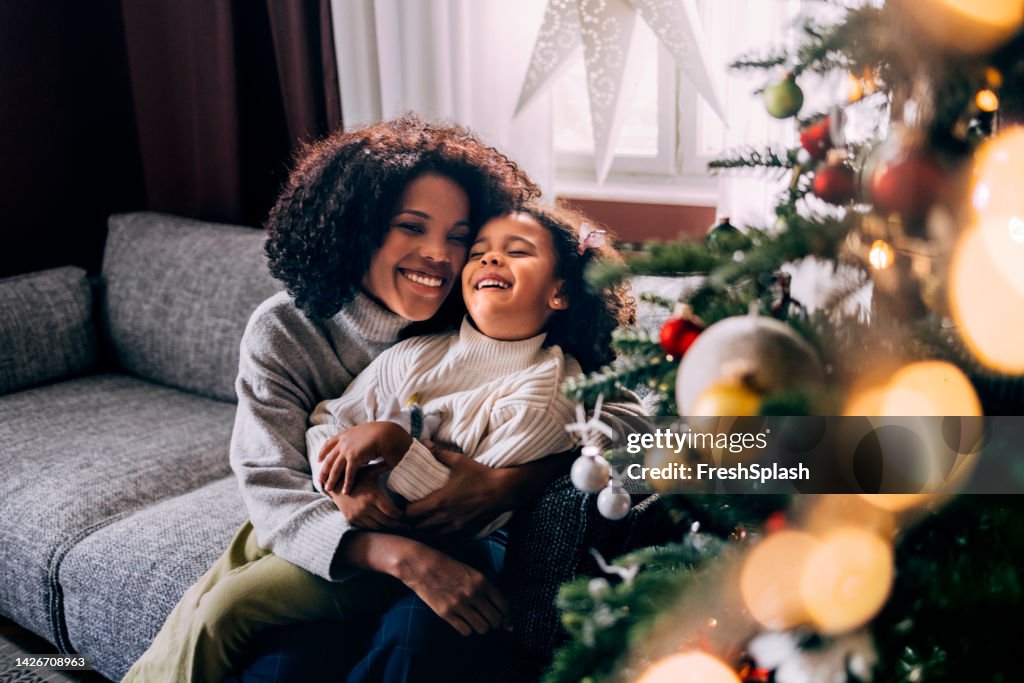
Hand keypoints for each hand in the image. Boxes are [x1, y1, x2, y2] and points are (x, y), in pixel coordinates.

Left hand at [319, 422, 411, 493]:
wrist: (389, 432)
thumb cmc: (384, 433)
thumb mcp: (369, 434)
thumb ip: (363, 441)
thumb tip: (365, 449)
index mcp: (347, 434)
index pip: (330, 443)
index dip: (323, 452)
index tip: (319, 459)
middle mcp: (344, 441)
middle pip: (329, 458)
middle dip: (324, 470)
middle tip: (319, 480)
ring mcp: (347, 449)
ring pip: (336, 467)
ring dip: (331, 479)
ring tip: (328, 489)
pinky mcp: (354, 457)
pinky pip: (348, 473)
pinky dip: (347, 483)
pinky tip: (345, 491)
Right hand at [327, 463, 406, 530]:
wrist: (333, 483)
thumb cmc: (355, 475)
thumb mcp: (369, 472)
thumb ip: (383, 467)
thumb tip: (398, 458)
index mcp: (373, 496)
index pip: (391, 512)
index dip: (400, 516)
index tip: (406, 515)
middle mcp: (365, 507)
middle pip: (386, 521)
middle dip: (398, 525)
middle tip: (408, 526)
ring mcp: (357, 515)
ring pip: (377, 527)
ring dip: (388, 528)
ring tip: (397, 528)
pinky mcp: (351, 519)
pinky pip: (367, 527)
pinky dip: (376, 528)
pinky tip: (383, 527)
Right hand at [395, 545, 509, 635]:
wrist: (421, 565)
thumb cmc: (446, 565)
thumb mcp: (470, 570)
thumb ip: (483, 586)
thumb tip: (495, 604)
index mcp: (482, 580)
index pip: (503, 605)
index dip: (507, 616)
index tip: (506, 621)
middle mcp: (473, 593)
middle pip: (495, 619)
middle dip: (496, 623)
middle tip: (491, 622)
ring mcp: (460, 604)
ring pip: (482, 628)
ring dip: (482, 627)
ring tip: (478, 623)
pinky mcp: (446, 613)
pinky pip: (465, 631)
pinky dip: (468, 630)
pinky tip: (465, 624)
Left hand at [404, 448, 505, 536]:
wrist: (503, 490)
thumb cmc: (480, 475)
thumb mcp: (458, 461)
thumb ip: (439, 453)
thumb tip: (423, 442)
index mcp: (439, 502)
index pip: (411, 513)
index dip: (407, 508)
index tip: (409, 503)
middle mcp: (445, 517)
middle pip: (420, 527)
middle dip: (416, 521)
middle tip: (417, 512)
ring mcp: (457, 527)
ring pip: (434, 535)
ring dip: (430, 528)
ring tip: (431, 519)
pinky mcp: (468, 531)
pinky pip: (451, 537)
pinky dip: (446, 533)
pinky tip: (448, 524)